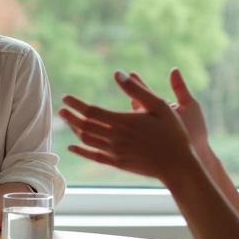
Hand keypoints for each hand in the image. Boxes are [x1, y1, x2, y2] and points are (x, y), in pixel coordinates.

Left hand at [59, 71, 197, 184]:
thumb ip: (137, 89)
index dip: (76, 104)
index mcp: (123, 121)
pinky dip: (80, 151)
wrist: (178, 165)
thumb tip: (119, 73)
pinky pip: (93, 156)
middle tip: (61, 109)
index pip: (91, 111)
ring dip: (74, 130)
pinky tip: (72, 147)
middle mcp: (115, 137)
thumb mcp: (159, 105)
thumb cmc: (172, 132)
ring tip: (67, 121)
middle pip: (84, 125)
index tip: (65, 98)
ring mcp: (115, 152)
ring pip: (87, 140)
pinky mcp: (117, 163)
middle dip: (70, 116)